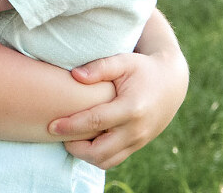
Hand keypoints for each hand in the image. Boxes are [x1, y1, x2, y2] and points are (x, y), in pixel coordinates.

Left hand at [47, 49, 187, 169]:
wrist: (171, 83)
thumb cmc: (143, 69)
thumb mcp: (123, 61)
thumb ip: (99, 67)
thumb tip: (74, 75)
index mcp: (131, 108)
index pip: (96, 122)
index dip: (71, 125)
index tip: (51, 124)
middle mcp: (136, 129)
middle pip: (99, 151)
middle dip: (74, 146)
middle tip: (57, 131)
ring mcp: (138, 141)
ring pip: (106, 161)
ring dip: (84, 154)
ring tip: (69, 136)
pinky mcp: (138, 146)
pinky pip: (113, 159)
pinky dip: (96, 155)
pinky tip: (84, 139)